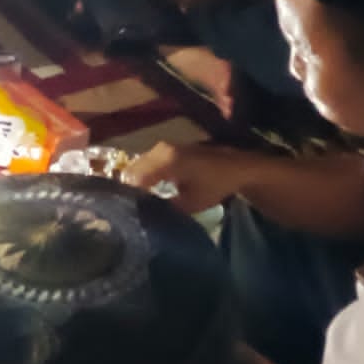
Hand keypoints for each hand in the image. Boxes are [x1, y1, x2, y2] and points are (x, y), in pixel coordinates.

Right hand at [121, 141, 246, 216]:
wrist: (235, 166)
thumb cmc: (215, 184)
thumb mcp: (191, 204)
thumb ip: (165, 208)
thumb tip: (145, 216)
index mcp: (166, 161)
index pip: (134, 179)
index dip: (128, 197)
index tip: (128, 212)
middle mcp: (159, 150)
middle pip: (132, 170)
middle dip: (129, 189)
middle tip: (131, 209)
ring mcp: (161, 147)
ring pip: (137, 166)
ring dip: (135, 182)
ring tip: (137, 201)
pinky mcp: (164, 149)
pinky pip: (145, 163)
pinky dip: (143, 176)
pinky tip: (146, 191)